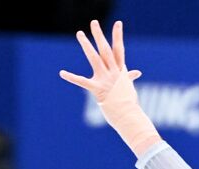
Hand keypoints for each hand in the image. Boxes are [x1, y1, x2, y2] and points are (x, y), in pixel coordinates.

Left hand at [58, 20, 156, 154]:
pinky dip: (71, 77)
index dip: (118, 36)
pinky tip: (62, 73)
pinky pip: (82, 82)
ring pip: (94, 58)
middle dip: (99, 35)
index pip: (119, 49)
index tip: (118, 24)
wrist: (129, 115)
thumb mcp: (128, 87)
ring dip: (87, 45)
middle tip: (94, 23)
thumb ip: (129, 77)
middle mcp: (113, 72)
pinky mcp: (97, 89)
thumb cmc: (128, 104)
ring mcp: (105, 80)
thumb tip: (137, 72)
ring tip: (80, 34)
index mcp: (120, 71)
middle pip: (105, 49)